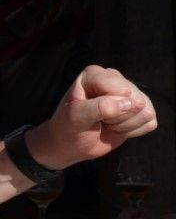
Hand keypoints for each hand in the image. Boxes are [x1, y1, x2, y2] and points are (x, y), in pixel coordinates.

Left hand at [27, 65, 157, 169]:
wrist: (71, 144)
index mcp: (96, 74)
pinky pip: (150, 123)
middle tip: (98, 120)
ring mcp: (130, 94)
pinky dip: (133, 131)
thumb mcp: (75, 117)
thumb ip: (99, 107)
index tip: (89, 113)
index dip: (109, 108)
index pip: (122, 90)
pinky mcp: (140, 110)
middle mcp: (115, 79)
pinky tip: (116, 128)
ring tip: (106, 123)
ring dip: (125, 125)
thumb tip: (129, 103)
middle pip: (137, 101)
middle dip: (117, 118)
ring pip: (146, 112)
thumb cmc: (68, 128)